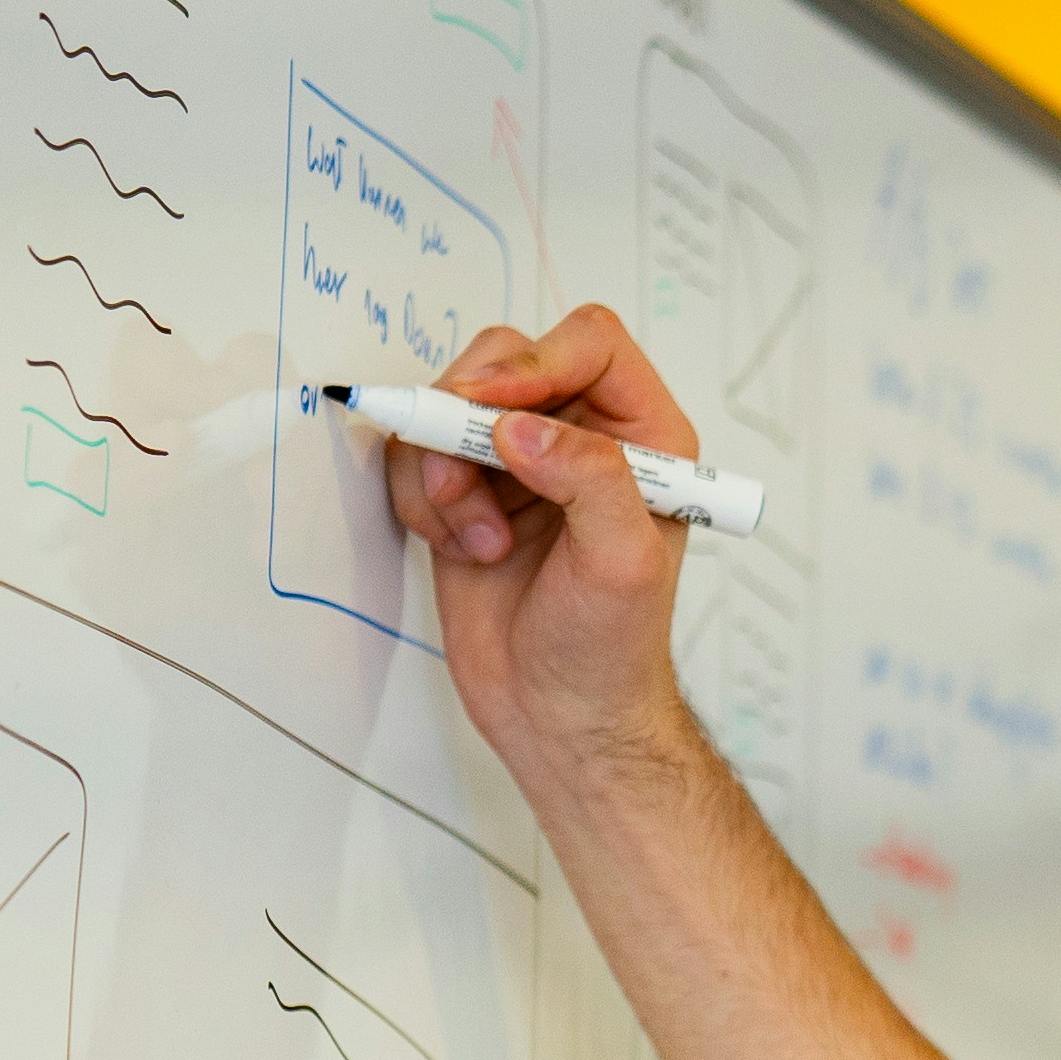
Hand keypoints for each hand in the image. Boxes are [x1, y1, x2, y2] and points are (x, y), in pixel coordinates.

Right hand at [382, 307, 707, 805]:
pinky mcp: (467, 491)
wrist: (559, 716)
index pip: (590, 343)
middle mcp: (581, 434)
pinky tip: (462, 551)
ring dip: (442, 471)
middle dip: (468, 418)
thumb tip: (520, 426)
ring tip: (478, 542)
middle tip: (461, 480)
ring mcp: (518, 461)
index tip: (491, 412)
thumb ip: (588, 478)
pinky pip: (416, 455)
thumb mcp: (622, 562)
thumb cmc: (611, 648)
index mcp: (644, 434)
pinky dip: (423, 501)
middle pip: (504, 358)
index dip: (536, 362)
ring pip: (449, 406)